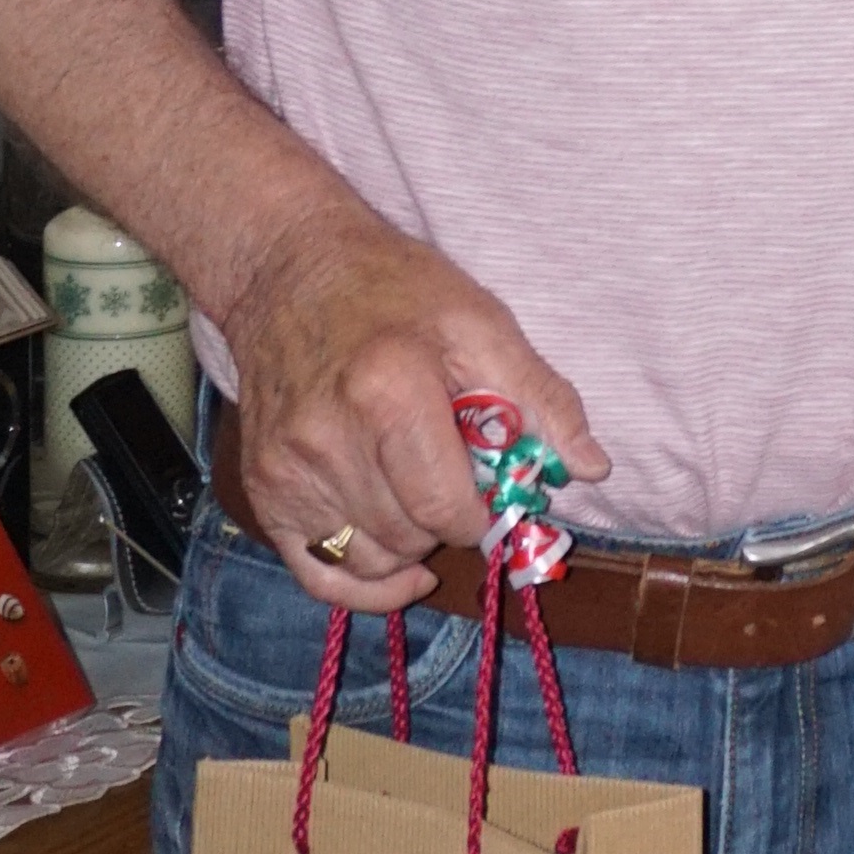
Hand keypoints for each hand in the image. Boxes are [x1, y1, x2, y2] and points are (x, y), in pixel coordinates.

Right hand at [216, 212, 605, 608]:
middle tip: (451, 479)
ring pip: (369, 559)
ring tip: (416, 491)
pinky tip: (397, 566)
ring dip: (409, 544)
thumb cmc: (394, 289)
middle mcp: (326, 439)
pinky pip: (318, 574)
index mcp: (388, 393)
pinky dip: (364, 583)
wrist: (288, 269)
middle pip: (408, 536)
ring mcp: (286, 470)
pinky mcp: (262, 489)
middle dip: (445, 523)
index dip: (479, 513)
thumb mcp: (480, 322)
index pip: (443, 506)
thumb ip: (540, 397)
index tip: (488, 490)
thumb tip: (591, 467)